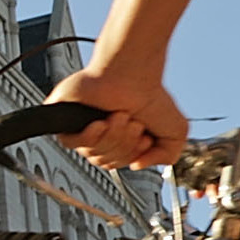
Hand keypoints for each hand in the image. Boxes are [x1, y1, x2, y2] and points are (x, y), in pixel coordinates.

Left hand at [46, 66, 187, 170]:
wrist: (134, 74)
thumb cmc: (150, 95)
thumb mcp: (175, 134)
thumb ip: (165, 157)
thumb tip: (137, 165)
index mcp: (117, 139)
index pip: (117, 163)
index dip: (131, 154)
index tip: (143, 136)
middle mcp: (98, 133)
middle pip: (104, 161)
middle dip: (124, 144)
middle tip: (132, 122)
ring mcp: (80, 125)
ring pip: (91, 153)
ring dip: (112, 136)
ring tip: (120, 115)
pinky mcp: (64, 117)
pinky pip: (71, 143)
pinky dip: (89, 136)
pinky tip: (100, 124)